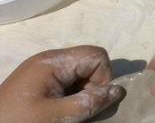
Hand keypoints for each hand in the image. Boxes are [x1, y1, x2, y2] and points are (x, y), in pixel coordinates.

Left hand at [0, 46, 122, 122]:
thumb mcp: (56, 116)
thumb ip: (88, 103)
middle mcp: (50, 60)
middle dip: (93, 87)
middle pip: (89, 63)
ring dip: (82, 94)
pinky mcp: (39, 82)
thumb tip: (119, 91)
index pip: (97, 56)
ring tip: (69, 114)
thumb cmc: (19, 122)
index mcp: (54, 61)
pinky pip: (67, 82)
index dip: (103, 78)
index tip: (92, 102)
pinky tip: (61, 112)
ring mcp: (43, 71)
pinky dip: (71, 96)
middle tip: (81, 111)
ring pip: (80, 74)